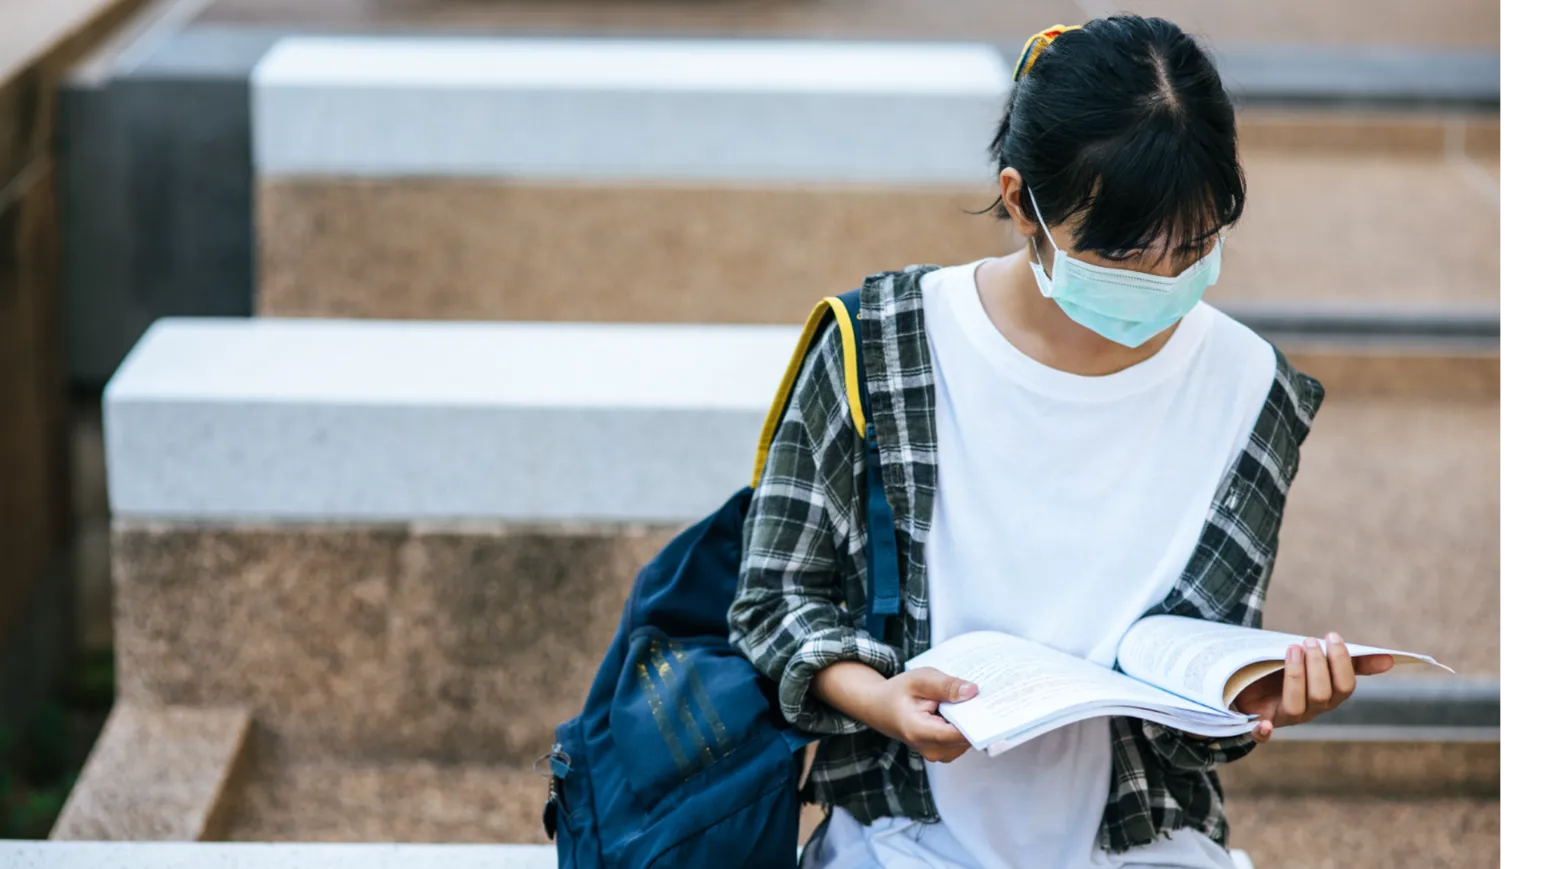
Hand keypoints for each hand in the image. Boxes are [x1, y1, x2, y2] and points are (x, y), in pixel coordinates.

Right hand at [863, 667, 977, 762]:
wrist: (879, 708)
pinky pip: (962, 739)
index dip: (979, 721)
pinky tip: (961, 708)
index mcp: (921, 732)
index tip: (994, 705)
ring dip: (971, 720)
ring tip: (969, 698)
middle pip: (967, 736)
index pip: (960, 734)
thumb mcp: (919, 679)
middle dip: (977, 716)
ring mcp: (938, 754)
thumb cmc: (898, 693)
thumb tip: (973, 691)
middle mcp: (932, 750)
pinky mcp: (944, 752)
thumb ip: (945, 685)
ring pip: (967, 739)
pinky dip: (965, 724)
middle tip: (985, 693)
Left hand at [1232, 632, 1394, 743]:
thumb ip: (1350, 663)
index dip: (1341, 663)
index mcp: (1327, 696)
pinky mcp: (1259, 721)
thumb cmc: (1291, 671)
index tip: (1332, 636)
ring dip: (1296, 677)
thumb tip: (1389, 660)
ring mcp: (1284, 717)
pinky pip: (1262, 734)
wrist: (1249, 684)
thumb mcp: (1318, 663)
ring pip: (1296, 707)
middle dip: (1318, 667)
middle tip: (1309, 641)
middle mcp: (1309, 710)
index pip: (1344, 687)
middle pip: (1321, 696)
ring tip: (1292, 649)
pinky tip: (1264, 724)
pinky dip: (1263, 732)